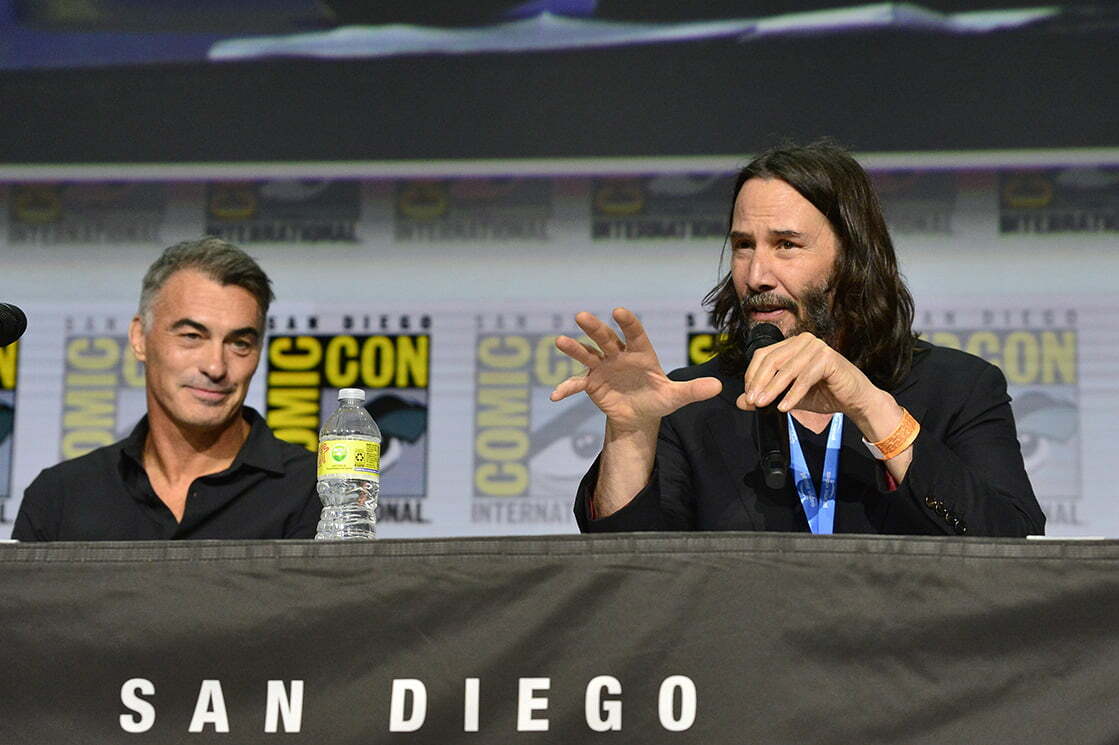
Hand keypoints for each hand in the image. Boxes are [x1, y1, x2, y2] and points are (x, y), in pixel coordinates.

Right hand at [551, 308, 721, 432]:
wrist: (639, 416)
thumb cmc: (658, 400)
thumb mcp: (676, 397)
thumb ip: (693, 390)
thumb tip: (719, 388)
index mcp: (641, 354)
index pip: (634, 335)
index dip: (627, 323)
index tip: (618, 311)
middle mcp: (619, 355)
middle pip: (606, 339)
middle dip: (594, 328)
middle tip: (581, 316)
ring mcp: (603, 367)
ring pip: (587, 354)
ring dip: (574, 348)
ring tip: (560, 342)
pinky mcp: (592, 383)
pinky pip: (577, 384)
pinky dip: (567, 388)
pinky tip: (556, 396)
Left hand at [738, 332, 899, 439]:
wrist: (855, 400)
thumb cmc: (825, 394)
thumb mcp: (788, 397)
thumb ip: (767, 396)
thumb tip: (740, 402)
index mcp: (792, 344)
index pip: (763, 355)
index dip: (752, 375)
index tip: (748, 395)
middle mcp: (803, 340)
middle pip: (772, 360)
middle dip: (759, 383)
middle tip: (753, 401)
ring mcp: (816, 346)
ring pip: (787, 369)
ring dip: (773, 389)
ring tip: (763, 405)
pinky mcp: (828, 358)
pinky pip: (804, 378)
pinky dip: (792, 394)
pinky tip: (784, 407)